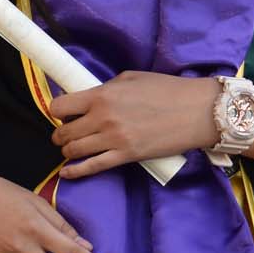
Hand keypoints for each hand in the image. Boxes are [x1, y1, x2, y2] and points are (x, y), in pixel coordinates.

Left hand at [50, 72, 218, 177]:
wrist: (195, 111)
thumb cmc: (166, 89)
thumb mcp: (130, 78)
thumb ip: (105, 89)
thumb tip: (89, 100)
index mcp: (101, 95)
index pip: (60, 106)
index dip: (58, 110)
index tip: (63, 113)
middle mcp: (102, 118)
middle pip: (64, 132)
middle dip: (61, 133)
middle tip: (67, 133)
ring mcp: (113, 140)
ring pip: (73, 151)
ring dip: (68, 150)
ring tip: (73, 148)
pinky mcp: (125, 157)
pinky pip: (91, 167)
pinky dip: (74, 172)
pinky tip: (66, 173)